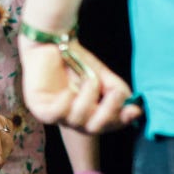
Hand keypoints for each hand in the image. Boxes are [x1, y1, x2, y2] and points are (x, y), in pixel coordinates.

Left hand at [18, 37, 138, 132]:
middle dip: (108, 113)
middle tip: (115, 94)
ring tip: (88, 79)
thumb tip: (134, 111)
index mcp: (91, 113)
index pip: (108, 125)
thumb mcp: (103, 77)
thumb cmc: (76, 61)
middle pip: (94, 130)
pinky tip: (67, 90)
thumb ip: (118, 93)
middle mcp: (73, 118)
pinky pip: (55, 115)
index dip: (122, 121)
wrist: (50, 43)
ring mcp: (56, 115)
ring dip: (88, 98)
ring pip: (77, 121)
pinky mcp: (39, 109)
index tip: (133, 110)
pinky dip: (65, 103)